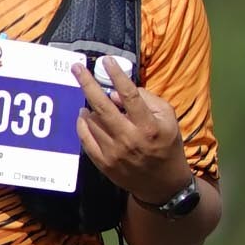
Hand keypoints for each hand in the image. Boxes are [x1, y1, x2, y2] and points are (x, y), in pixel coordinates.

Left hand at [76, 55, 191, 204]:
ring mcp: (114, 153)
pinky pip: (85, 139)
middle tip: (76, 69)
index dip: (116, 75)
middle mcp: (129, 139)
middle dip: (87, 84)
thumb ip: (147, 100)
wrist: (163, 184)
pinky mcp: (104, 164)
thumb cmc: (167, 145)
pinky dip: (82, 125)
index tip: (106, 61)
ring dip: (88, 106)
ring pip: (92, 122)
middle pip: (102, 106)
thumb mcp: (168, 118)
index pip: (129, 95)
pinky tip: (84, 116)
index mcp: (148, 126)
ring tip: (89, 99)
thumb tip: (117, 93)